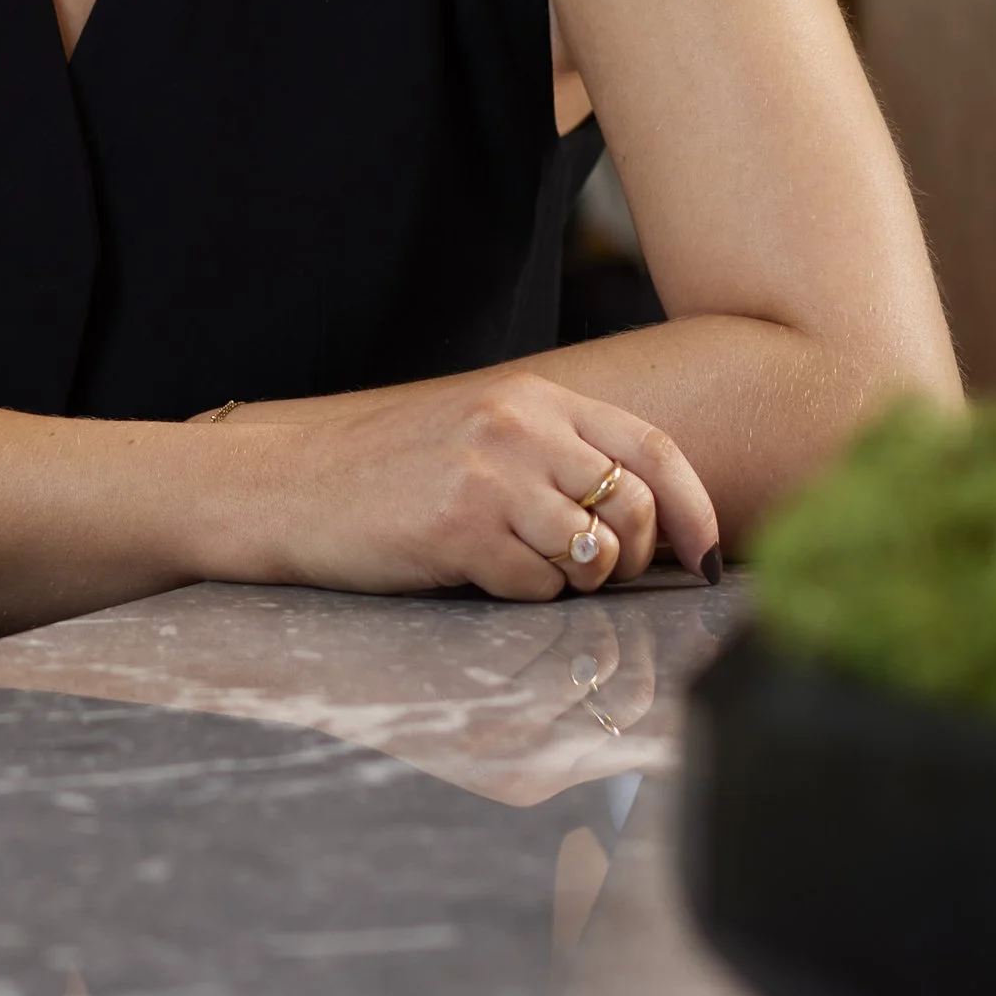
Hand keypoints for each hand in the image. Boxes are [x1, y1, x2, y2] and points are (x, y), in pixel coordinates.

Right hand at [232, 363, 719, 602]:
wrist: (286, 486)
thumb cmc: (386, 472)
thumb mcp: (480, 433)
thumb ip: (556, 456)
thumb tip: (644, 519)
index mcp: (533, 399)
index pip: (653, 450)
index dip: (694, 511)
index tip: (708, 558)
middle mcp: (520, 426)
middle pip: (634, 510)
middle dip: (630, 561)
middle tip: (590, 578)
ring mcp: (491, 476)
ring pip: (592, 557)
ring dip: (571, 584)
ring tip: (517, 569)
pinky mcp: (460, 528)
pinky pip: (534, 589)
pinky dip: (517, 597)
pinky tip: (472, 574)